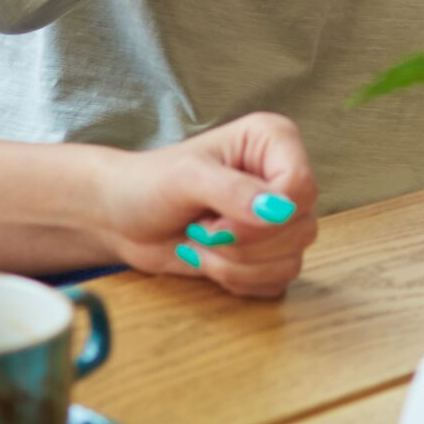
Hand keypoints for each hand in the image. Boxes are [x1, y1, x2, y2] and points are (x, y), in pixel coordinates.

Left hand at [91, 115, 319, 299]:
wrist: (123, 220)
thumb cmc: (149, 184)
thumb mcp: (186, 177)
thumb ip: (232, 190)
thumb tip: (278, 211)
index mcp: (274, 141)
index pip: (301, 186)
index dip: (266, 216)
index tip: (216, 219)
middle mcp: (283, 176)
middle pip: (301, 228)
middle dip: (243, 243)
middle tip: (202, 229)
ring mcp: (280, 217)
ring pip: (291, 260)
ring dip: (236, 264)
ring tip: (201, 242)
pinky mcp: (270, 252)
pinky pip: (278, 281)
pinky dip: (239, 280)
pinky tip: (211, 261)